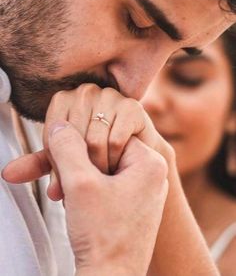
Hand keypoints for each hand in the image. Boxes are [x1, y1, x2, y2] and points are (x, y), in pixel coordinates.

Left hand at [2, 84, 173, 198]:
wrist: (136, 155)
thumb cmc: (97, 155)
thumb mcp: (65, 161)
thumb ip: (39, 163)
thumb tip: (7, 174)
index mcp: (64, 98)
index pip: (52, 135)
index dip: (58, 162)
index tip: (67, 178)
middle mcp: (85, 91)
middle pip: (72, 139)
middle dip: (78, 168)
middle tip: (86, 182)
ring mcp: (109, 95)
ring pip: (93, 141)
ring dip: (97, 167)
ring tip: (101, 177)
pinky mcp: (131, 105)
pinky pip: (115, 140)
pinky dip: (115, 159)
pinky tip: (118, 165)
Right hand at [47, 121, 167, 275]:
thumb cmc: (103, 236)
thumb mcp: (79, 183)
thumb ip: (67, 147)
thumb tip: (60, 125)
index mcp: (150, 161)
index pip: (108, 132)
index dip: (83, 148)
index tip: (75, 170)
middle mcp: (152, 174)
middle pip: (105, 150)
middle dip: (81, 167)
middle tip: (72, 186)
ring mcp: (144, 191)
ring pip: (103, 168)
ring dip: (81, 180)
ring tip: (76, 201)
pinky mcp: (133, 205)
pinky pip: (107, 185)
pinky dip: (88, 192)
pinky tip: (81, 208)